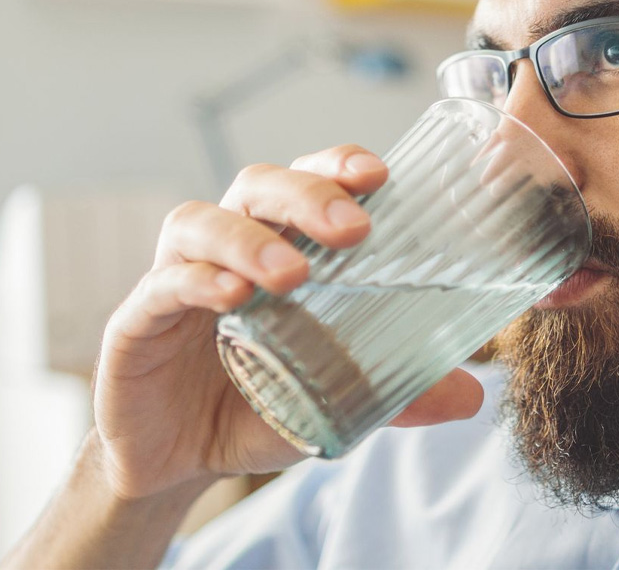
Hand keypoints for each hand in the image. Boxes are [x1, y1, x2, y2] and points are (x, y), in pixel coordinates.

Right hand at [91, 144, 484, 501]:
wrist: (182, 461)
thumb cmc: (260, 403)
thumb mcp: (337, 397)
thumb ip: (398, 392)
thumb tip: (472, 394)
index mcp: (280, 244)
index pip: (308, 181)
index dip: (339, 165)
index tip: (380, 175)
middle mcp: (228, 245)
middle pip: (258, 185)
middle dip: (306, 194)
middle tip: (353, 228)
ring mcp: (176, 278)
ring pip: (201, 222)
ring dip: (250, 238)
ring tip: (293, 274)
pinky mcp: (136, 322)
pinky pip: (160, 286)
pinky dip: (196, 282)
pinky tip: (231, 297)